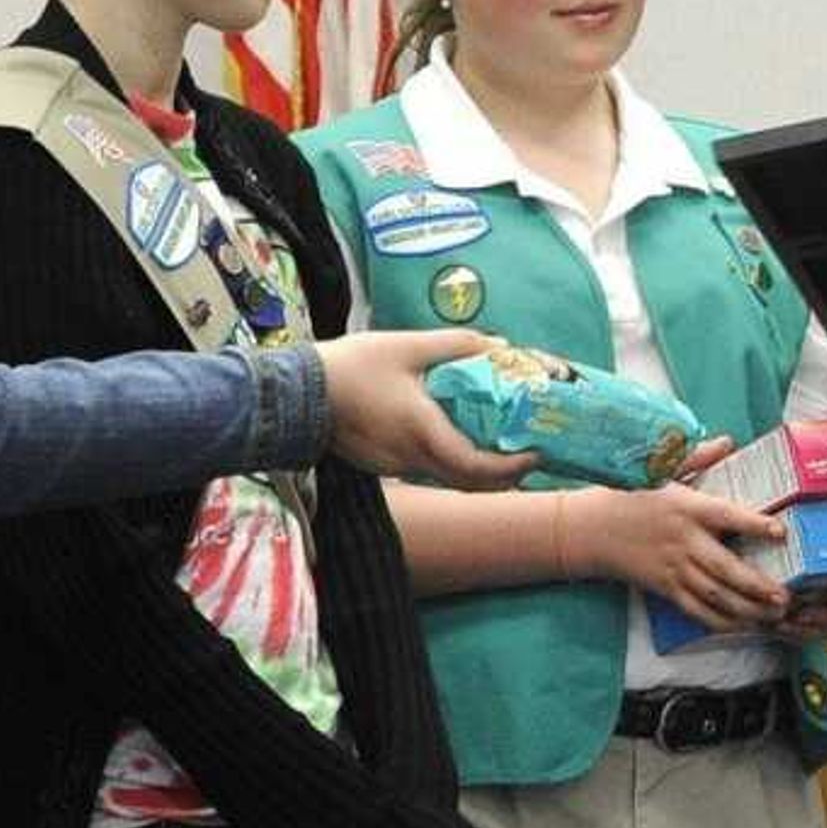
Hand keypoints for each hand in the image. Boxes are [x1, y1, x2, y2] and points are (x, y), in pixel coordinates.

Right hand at [318, 329, 535, 487]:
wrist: (291, 394)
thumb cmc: (347, 368)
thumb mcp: (405, 347)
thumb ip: (455, 346)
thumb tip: (497, 344)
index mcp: (421, 432)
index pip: (477, 467)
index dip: (511, 467)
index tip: (535, 454)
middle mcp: (410, 459)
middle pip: (469, 483)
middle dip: (504, 474)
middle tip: (528, 452)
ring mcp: (395, 467)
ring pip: (448, 480)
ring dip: (478, 470)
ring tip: (501, 444)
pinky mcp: (382, 466)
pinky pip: (427, 472)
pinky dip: (452, 463)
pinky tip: (459, 440)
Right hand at [569, 476, 790, 633]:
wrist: (592, 529)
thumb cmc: (633, 497)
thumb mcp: (663, 470)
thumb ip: (699, 457)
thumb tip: (728, 442)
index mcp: (687, 508)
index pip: (725, 516)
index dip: (753, 524)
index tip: (780, 532)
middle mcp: (683, 541)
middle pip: (724, 567)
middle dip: (756, 585)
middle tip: (784, 596)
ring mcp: (674, 568)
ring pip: (714, 595)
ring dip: (746, 609)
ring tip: (774, 615)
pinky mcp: (665, 589)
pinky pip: (696, 611)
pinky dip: (721, 622)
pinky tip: (744, 626)